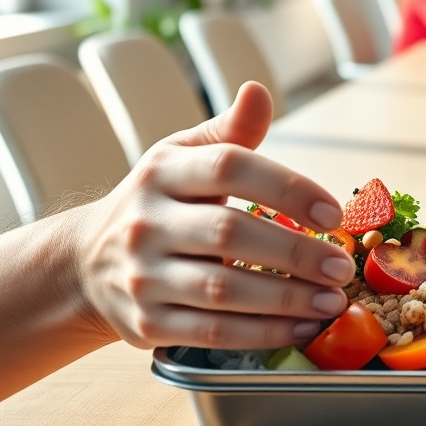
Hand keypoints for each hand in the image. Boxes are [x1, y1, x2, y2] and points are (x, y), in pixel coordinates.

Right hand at [73, 82, 355, 349]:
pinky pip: (212, 332)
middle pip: (230, 234)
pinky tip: (303, 327)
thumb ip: (230, 132)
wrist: (85, 264)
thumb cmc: (158, 203)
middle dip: (296, 253)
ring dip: (287, 299)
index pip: (230, 168)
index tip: (333, 213)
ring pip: (223, 291)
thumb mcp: (182, 157)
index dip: (287, 188)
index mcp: (162, 172)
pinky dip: (263, 333)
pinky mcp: (145, 323)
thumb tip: (258, 91)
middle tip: (341, 266)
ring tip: (332, 301)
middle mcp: (146, 222)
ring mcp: (142, 276)